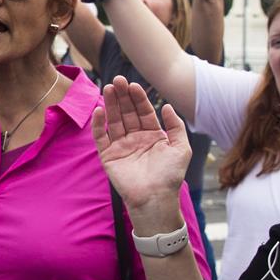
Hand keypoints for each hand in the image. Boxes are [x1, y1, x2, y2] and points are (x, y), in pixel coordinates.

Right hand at [92, 78, 191, 222]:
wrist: (156, 198)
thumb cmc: (171, 176)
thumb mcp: (181, 148)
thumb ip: (176, 126)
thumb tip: (165, 105)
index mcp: (152, 135)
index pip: (143, 111)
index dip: (138, 98)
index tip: (134, 85)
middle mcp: (135, 138)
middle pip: (127, 112)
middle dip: (122, 96)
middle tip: (117, 80)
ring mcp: (121, 146)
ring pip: (113, 121)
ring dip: (110, 105)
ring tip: (107, 88)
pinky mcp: (108, 156)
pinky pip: (101, 137)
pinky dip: (98, 124)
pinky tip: (99, 110)